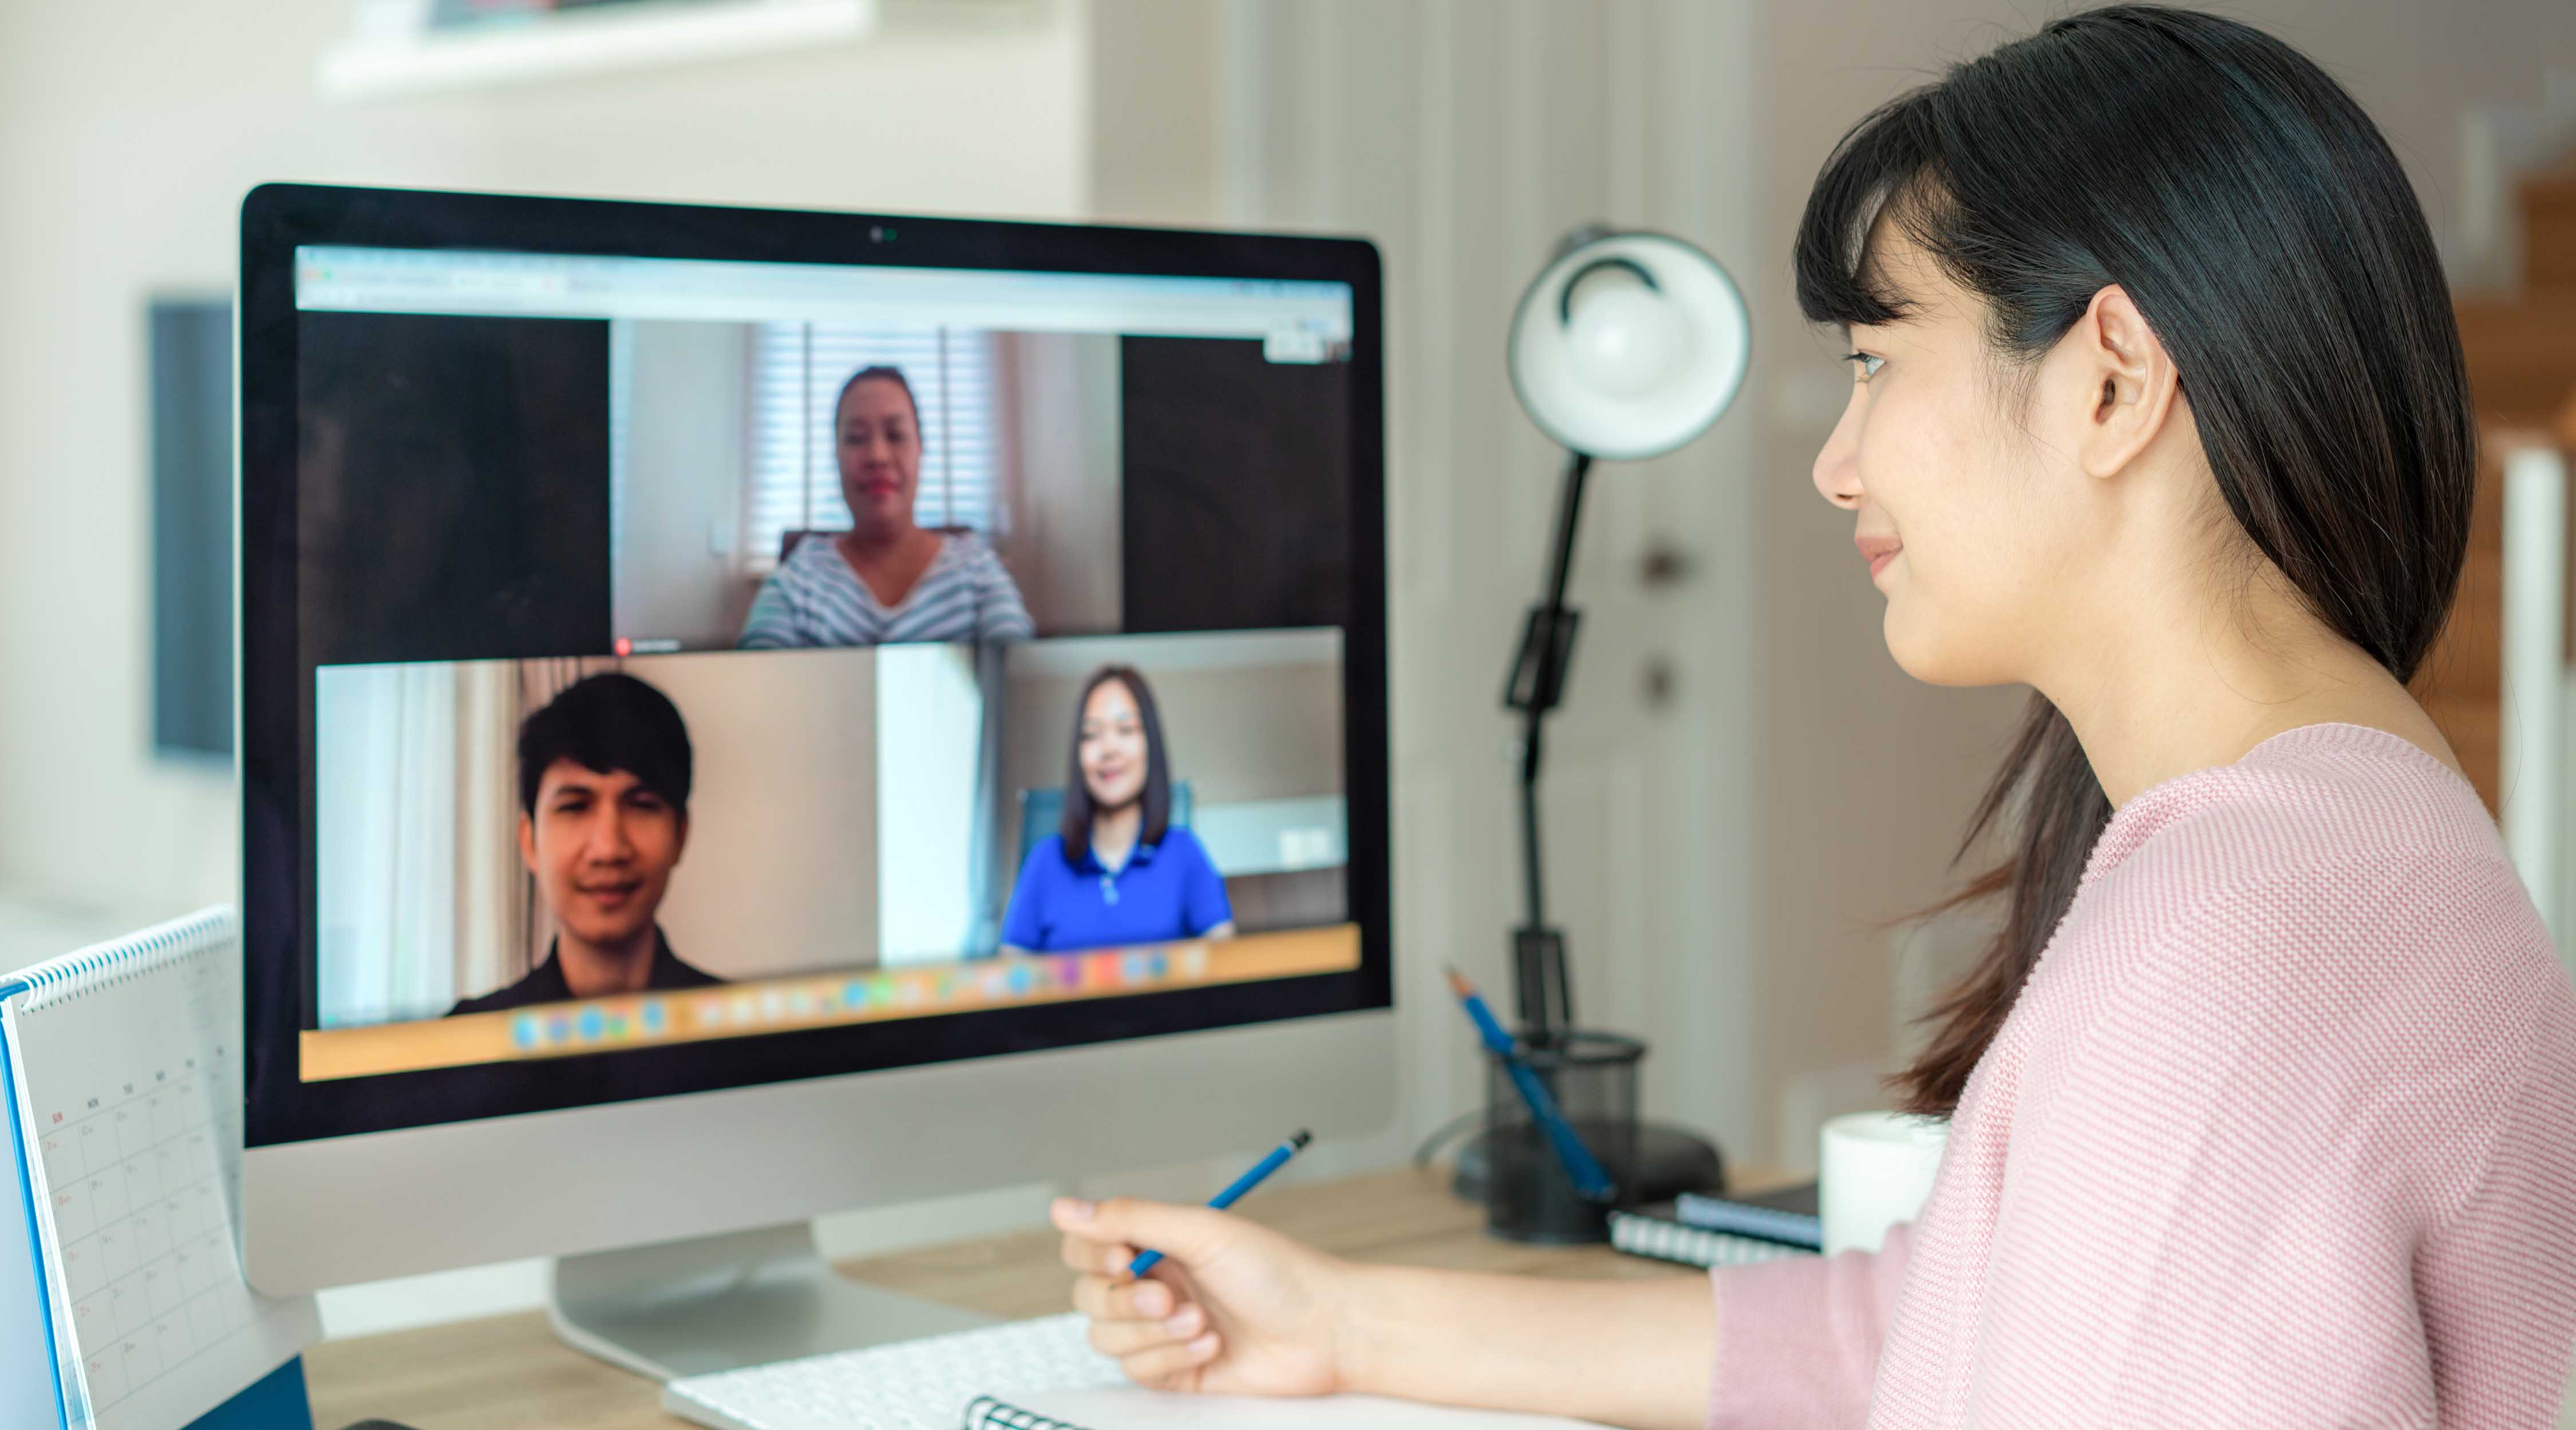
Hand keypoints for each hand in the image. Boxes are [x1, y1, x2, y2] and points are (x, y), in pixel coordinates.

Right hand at [1052, 1195, 1355, 1395]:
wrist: (1326, 1331)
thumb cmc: (1279, 1273)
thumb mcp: (1203, 1232)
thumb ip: (1131, 1218)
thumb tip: (1063, 1207)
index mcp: (1159, 1243)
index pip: (1087, 1246)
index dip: (1092, 1254)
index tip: (1125, 1256)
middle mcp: (1154, 1283)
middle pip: (1088, 1295)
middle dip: (1124, 1300)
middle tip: (1169, 1296)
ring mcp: (1161, 1329)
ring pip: (1106, 1337)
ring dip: (1152, 1331)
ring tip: (1202, 1321)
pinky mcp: (1174, 1371)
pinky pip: (1137, 1370)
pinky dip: (1172, 1356)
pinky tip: (1212, 1346)